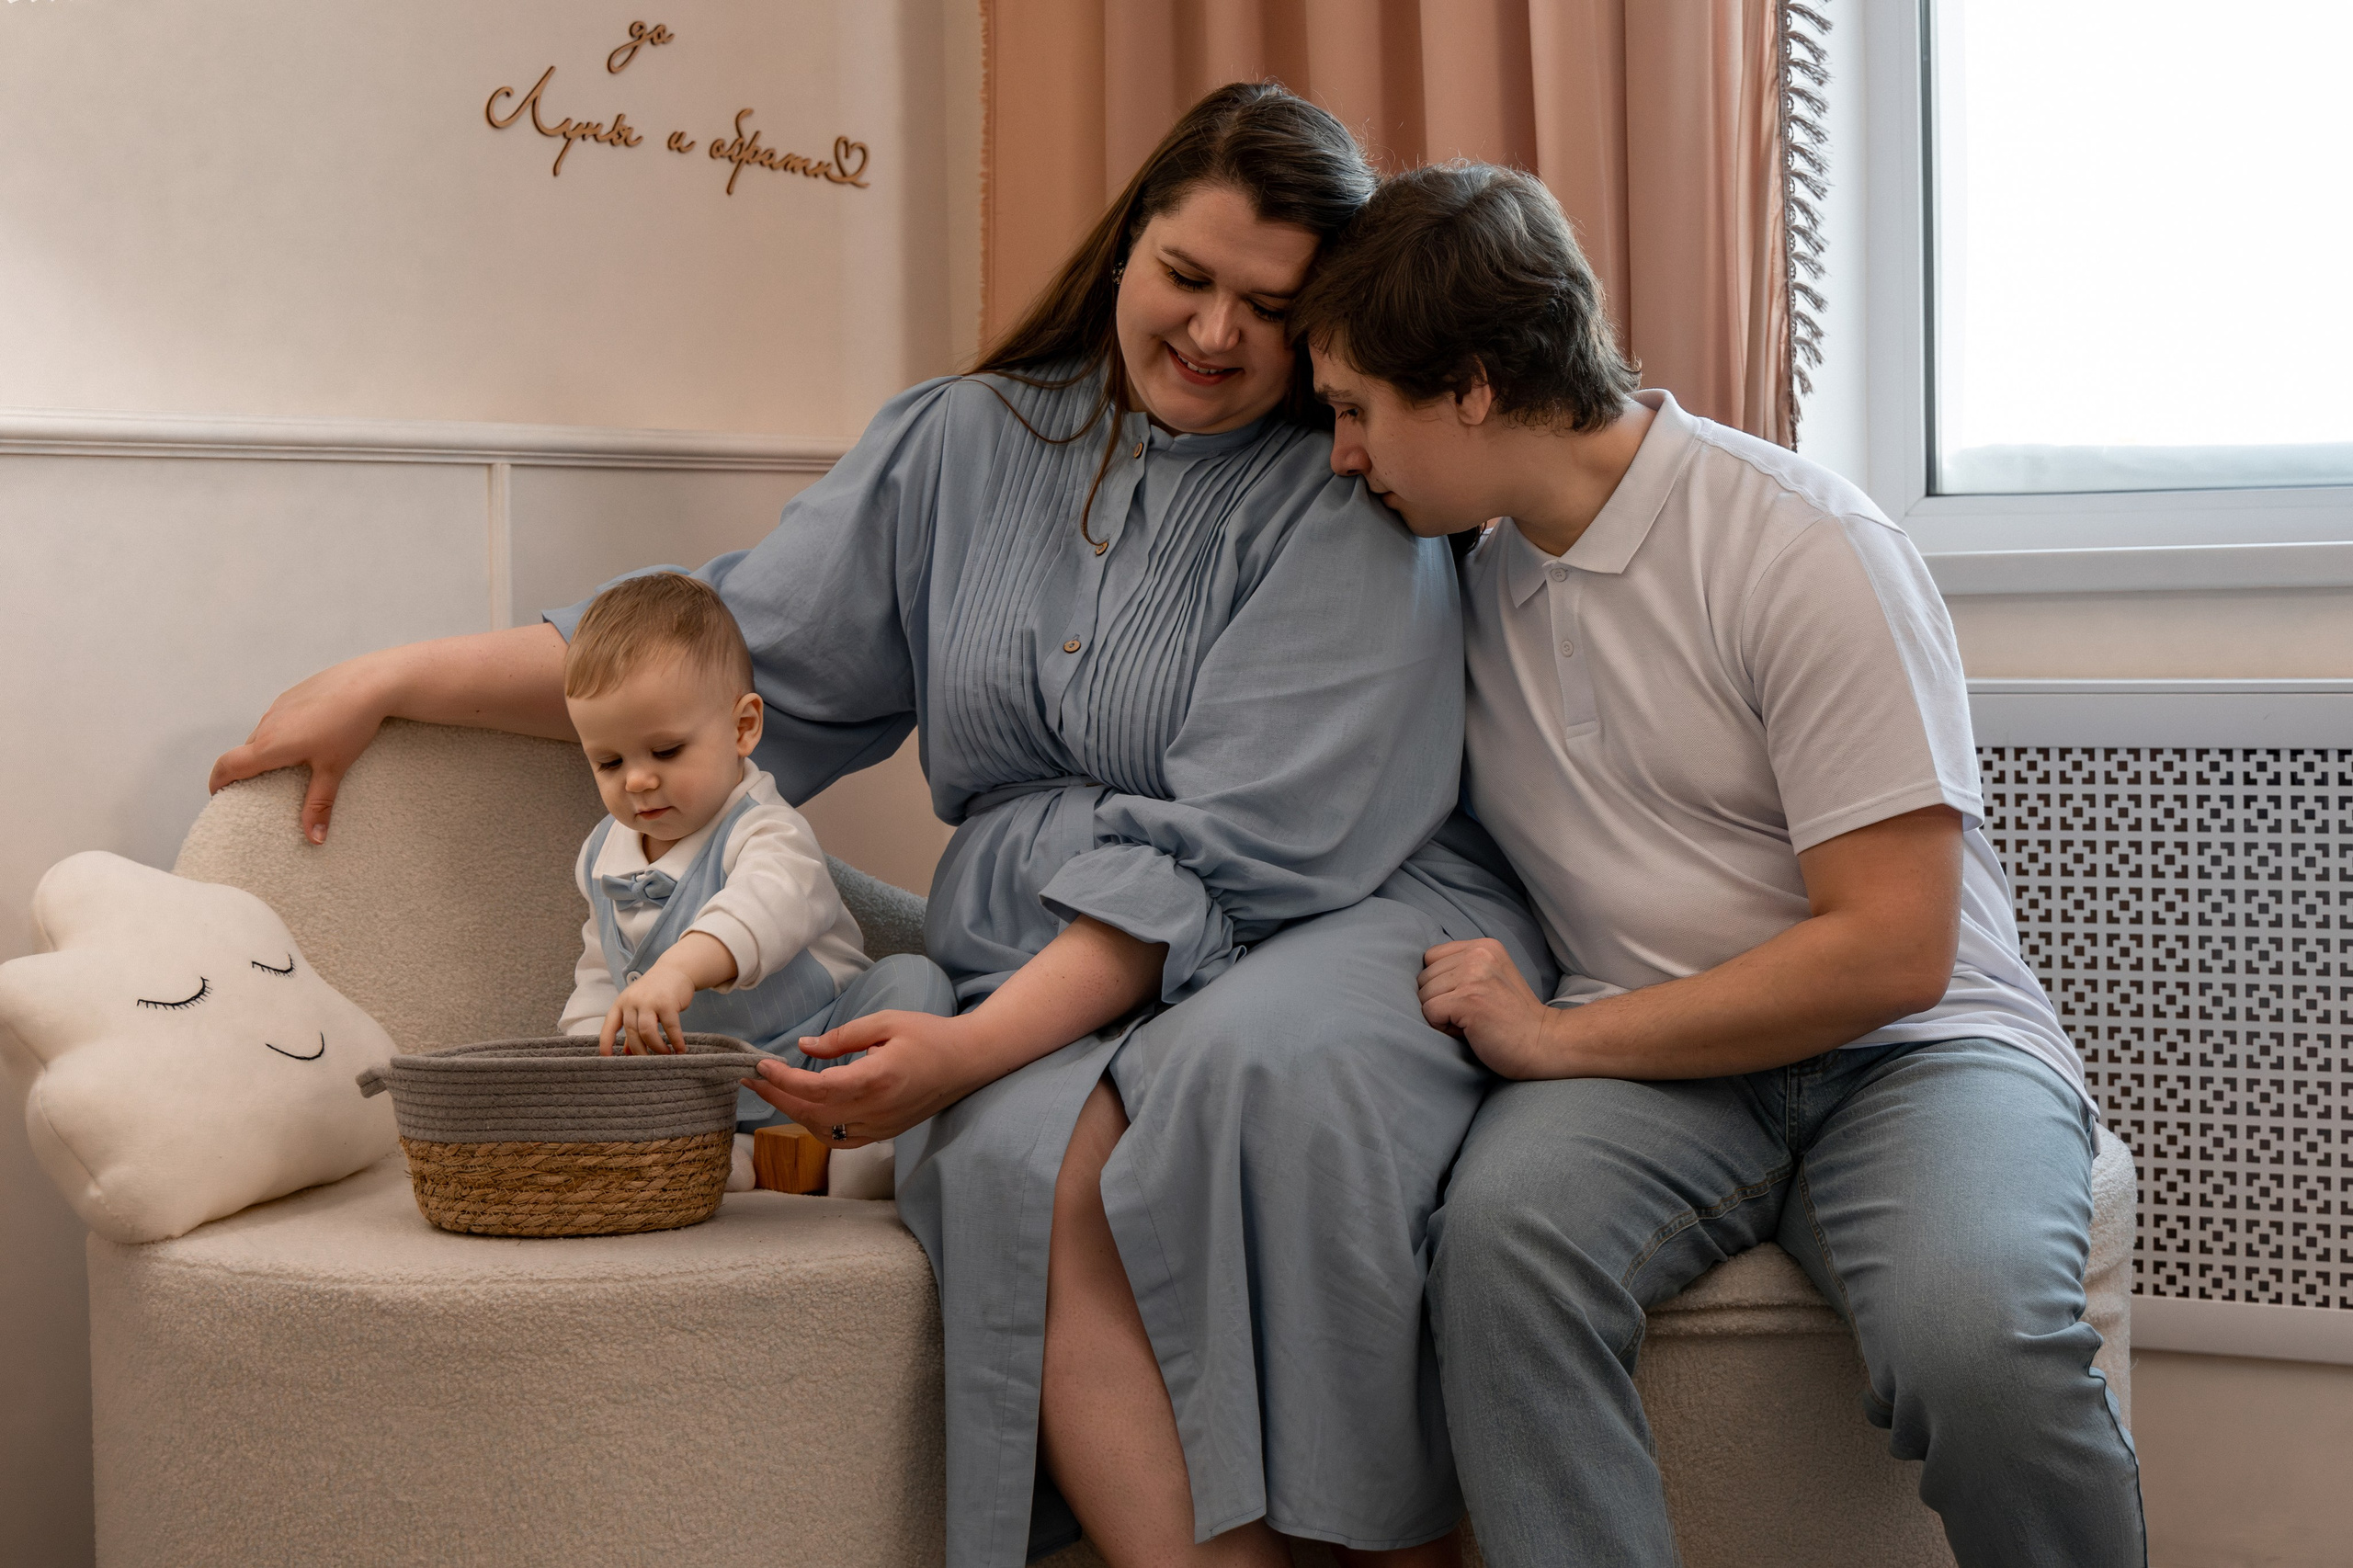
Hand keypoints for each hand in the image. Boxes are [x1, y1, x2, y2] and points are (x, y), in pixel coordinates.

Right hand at [208, 653, 395, 843]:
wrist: (370, 682)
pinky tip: (306, 738)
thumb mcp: (334, 769)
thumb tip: (314, 840)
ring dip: (265, 751)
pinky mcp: (293, 694)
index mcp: (270, 745)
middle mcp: (267, 724)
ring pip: (262, 734)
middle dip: (245, 771)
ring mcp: (279, 706)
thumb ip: (319, 804)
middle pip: (245, 752)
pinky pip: (278, 718)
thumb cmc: (350, 726)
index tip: (218, 796)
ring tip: (284, 767)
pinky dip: (281, 733)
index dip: (218, 782)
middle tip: (256, 790)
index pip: (228, 766)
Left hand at [601, 966, 697, 1054]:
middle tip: (650, 1063)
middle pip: (632, 1033)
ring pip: (648, 1032)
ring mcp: (650, 1001)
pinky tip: (680, 1049)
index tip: (607, 1058)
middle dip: (640, 1051)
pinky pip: (670, 1027)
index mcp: (622, 1003)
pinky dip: (676, 1041)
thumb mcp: (639, 1006)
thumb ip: (633, 1028)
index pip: (610, 1025)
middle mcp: (632, 1001)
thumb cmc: (655, 991)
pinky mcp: (667, 1003)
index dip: (606, 1043)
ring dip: (657, 1048)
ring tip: (666, 1055)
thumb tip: (627, 1052)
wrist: (675, 969)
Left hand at [740, 1010, 987, 1147]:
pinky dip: (815, 1127)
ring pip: (823, 1131)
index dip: (785, 1080)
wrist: (968, 1062)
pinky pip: (840, 1139)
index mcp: (877, 1079)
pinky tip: (802, 1109)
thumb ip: (842, 1037)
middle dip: (777, 1097)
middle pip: (812, 1114)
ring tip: (770, 1091)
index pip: (818, 1088)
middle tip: (751, 1079)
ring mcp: (880, 1126)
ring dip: (792, 1113)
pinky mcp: (884, 1133)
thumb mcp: (886, 1022)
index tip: (762, 1066)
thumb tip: (804, 1046)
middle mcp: (877, 1110)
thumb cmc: (930, 1035)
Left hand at [1417, 939, 1561, 1078]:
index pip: (1431, 957)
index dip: (1440, 984)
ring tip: (1471, 1022)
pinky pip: (1429, 1012)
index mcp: (1484, 946)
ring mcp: (1473, 976)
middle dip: (1439, 1000)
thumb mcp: (1492, 977)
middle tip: (1470, 1014)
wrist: (1544, 1044)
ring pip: (1423, 995)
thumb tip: (1415, 976)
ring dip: (1440, 1015)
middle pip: (1424, 976)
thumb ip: (1462, 967)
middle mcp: (1479, 954)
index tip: (1466, 999)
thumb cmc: (1512, 1019)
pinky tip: (1468, 1031)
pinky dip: (1441, 1027)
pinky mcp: (1468, 1000)